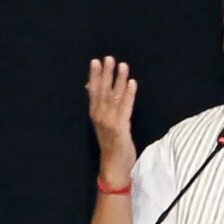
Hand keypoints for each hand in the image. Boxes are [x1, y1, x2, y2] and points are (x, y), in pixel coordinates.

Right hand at [86, 56, 136, 185]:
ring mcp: (109, 121)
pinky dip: (129, 94)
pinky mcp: (120, 127)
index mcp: (95, 114)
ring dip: (119, 80)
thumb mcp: (102, 124)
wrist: (113, 165)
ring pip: (114, 96)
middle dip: (106, 73)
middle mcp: (100, 116)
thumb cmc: (110, 144)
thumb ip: (98, 106)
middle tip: (109, 58)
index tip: (96, 61)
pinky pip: (125, 107)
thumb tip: (90, 88)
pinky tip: (132, 83)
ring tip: (123, 65)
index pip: (93, 91)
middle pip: (103, 90)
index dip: (94, 76)